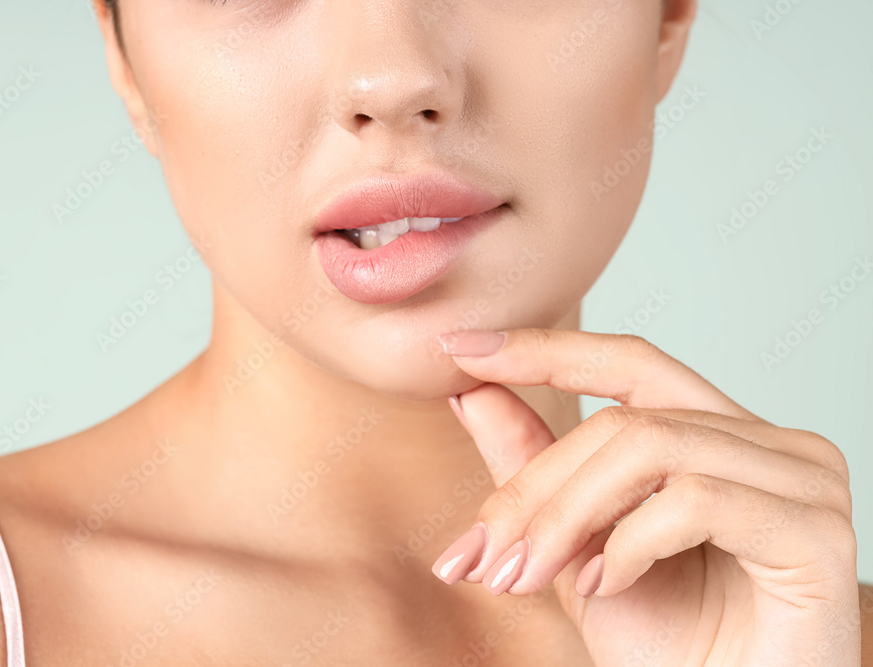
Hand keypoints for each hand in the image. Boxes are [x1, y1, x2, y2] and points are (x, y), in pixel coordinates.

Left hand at [431, 328, 864, 665]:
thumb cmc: (669, 644)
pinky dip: (628, 543)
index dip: (543, 348)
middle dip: (534, 487)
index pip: (627, 363)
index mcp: (717, 434)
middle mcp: (768, 443)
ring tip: (527, 577)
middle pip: (623, 419)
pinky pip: (696, 500)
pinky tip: (605, 586)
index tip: (458, 348)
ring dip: (565, 517)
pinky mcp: (815, 531)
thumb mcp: (577, 547)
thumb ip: (534, 467)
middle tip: (478, 554)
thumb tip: (470, 392)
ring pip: (649, 449)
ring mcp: (802, 480)